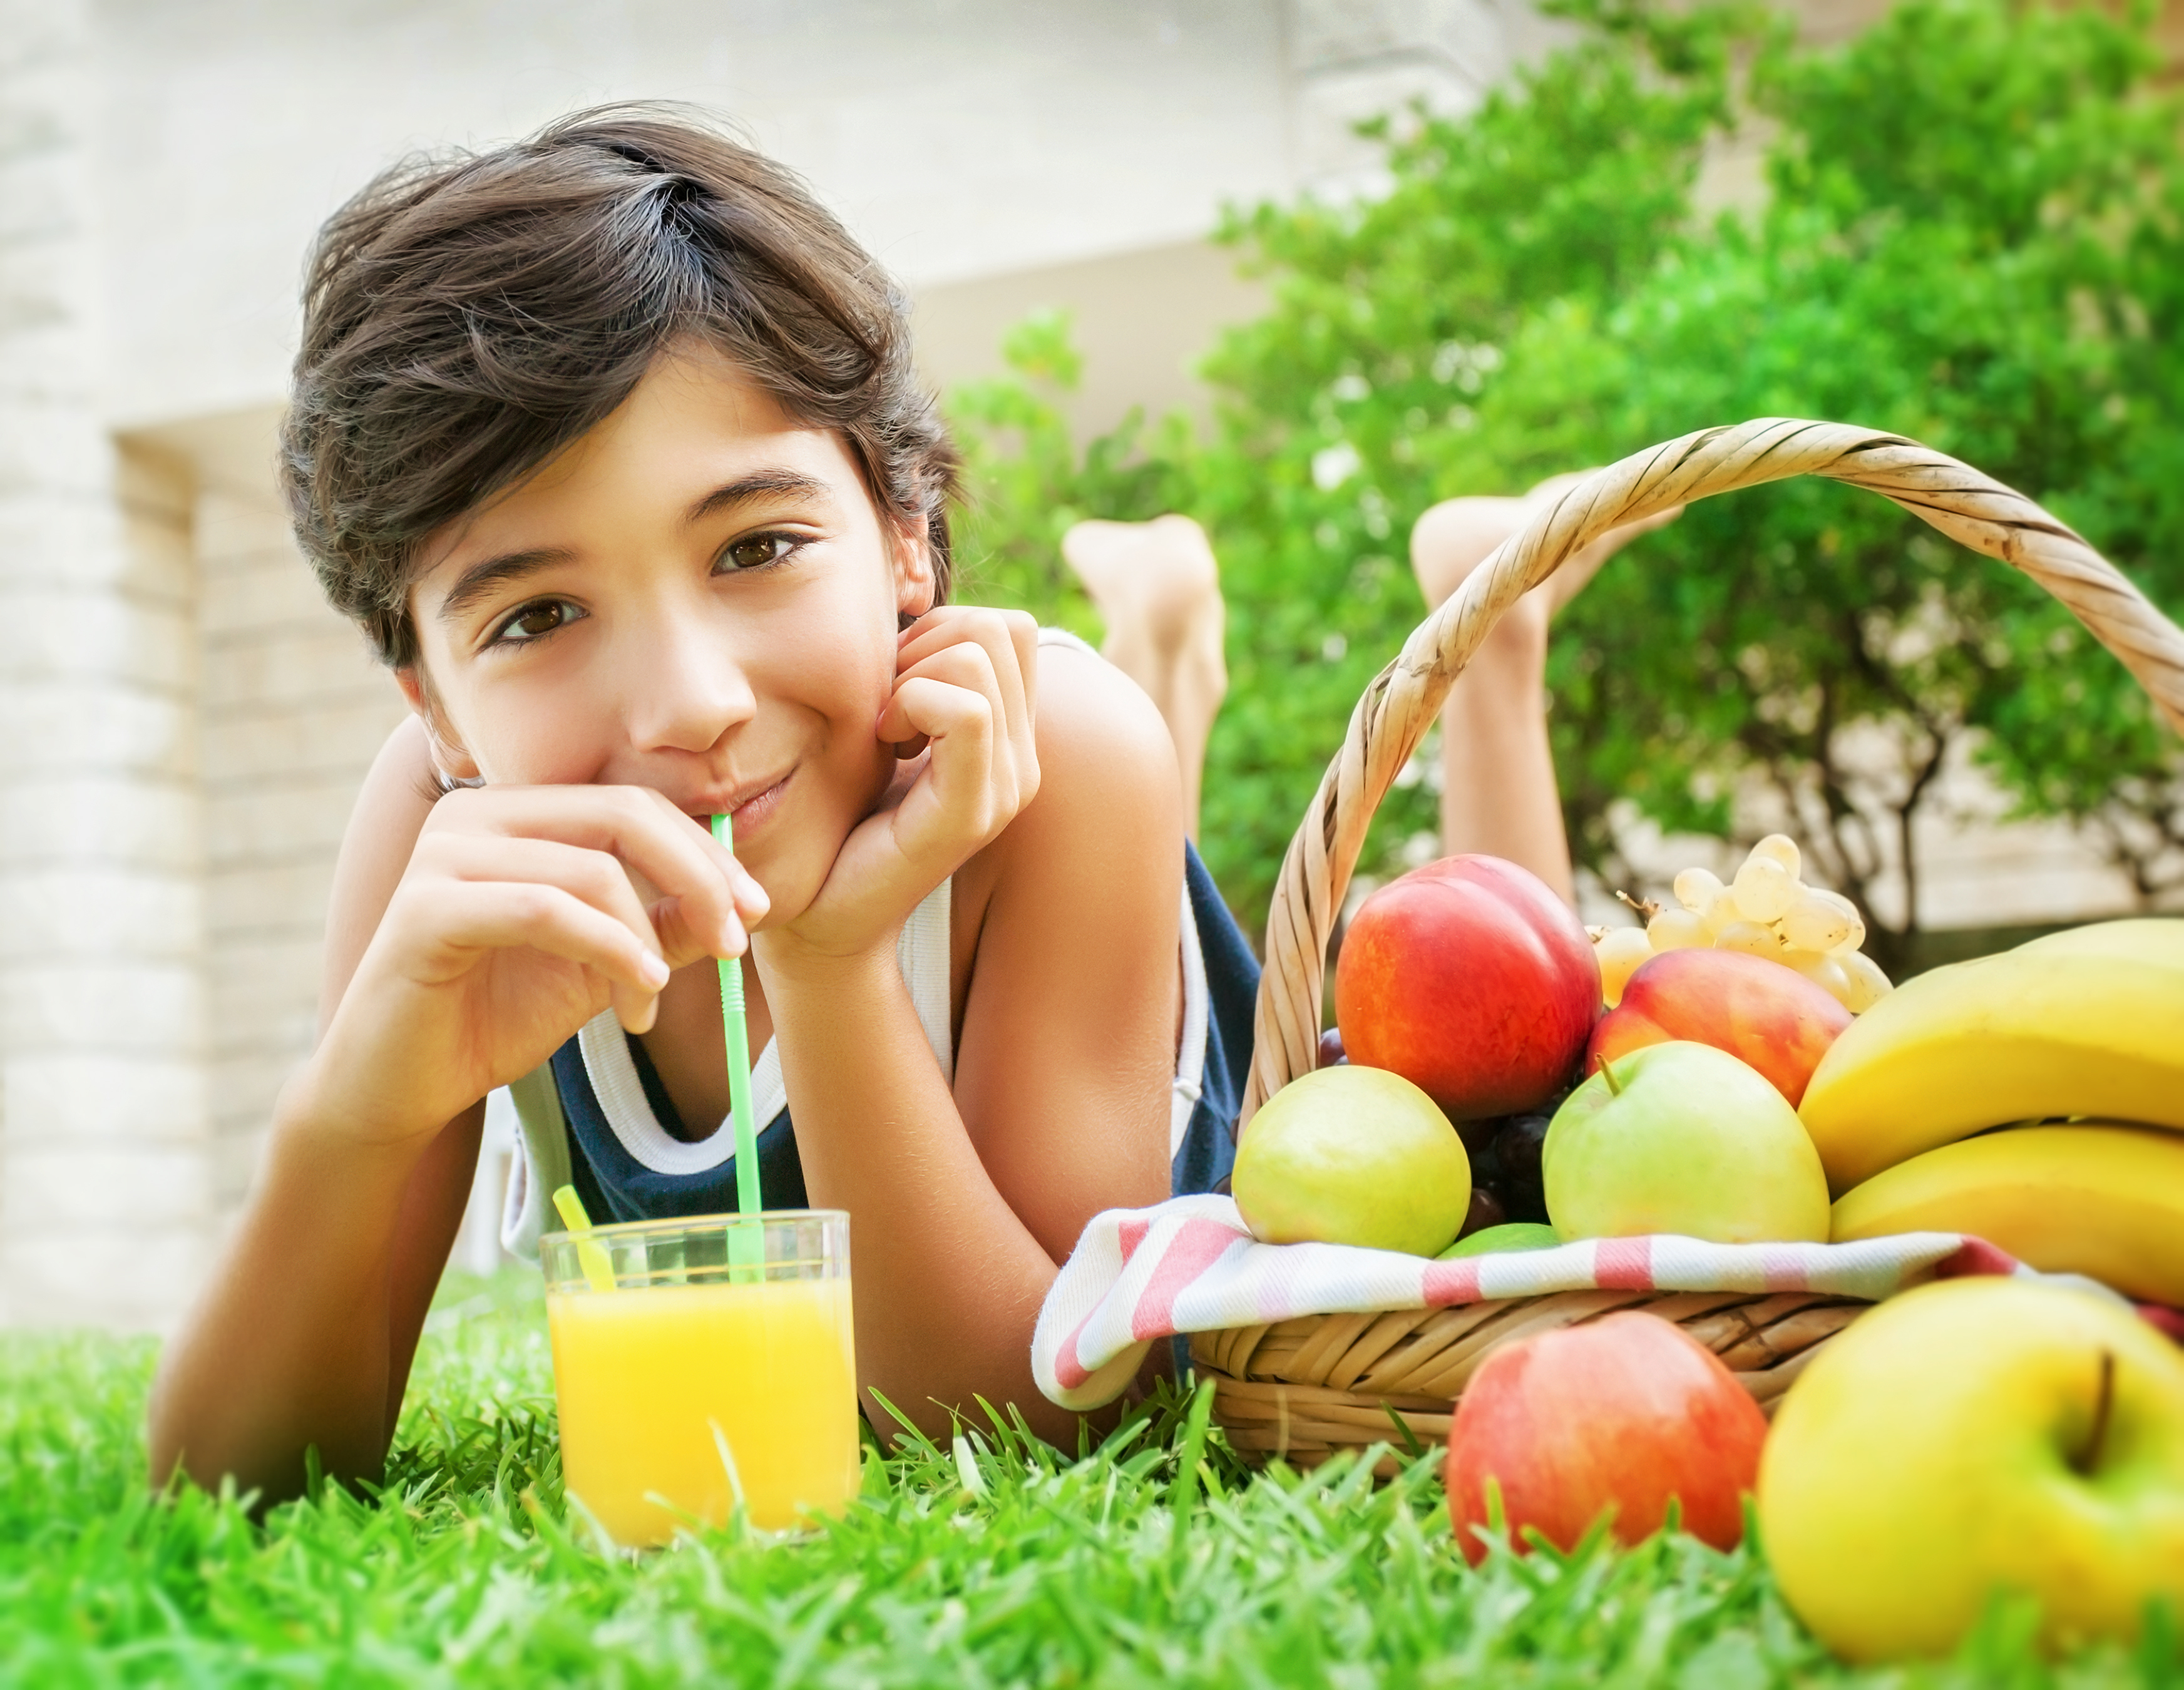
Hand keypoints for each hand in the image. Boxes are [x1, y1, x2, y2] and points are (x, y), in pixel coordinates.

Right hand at [293, 785, 767, 1149]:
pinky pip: (544, 909)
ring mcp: (444, 853)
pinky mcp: (425, 906)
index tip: (756, 910)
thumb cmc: (493, 1017)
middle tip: (738, 941)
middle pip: (622, 816)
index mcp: (517, 814)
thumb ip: (660, 929)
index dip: (704, 852)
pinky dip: (606, 947)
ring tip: (651, 1001)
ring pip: (590, 868)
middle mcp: (476, 814)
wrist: (400, 1086)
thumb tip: (742, 905)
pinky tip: (636, 990)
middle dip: (697, 878)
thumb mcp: (599, 966)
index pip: (634, 805)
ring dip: (644, 939)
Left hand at [768, 607, 1040, 965]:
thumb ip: (919, 675)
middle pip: (1001, 629)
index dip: (942, 632)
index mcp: (1010, 740)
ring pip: (979, 658)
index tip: (896, 689)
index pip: (1012, 628)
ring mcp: (1005, 789)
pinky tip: (885, 744)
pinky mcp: (971, 812)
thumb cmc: (839, 815)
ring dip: (913, 678)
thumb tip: (917, 607)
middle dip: (927, 647)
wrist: (818, 911)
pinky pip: (966, 711)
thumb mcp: (885, 726)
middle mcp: (1022, 762)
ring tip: (885, 732)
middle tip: (886, 709)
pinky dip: (912, 704)